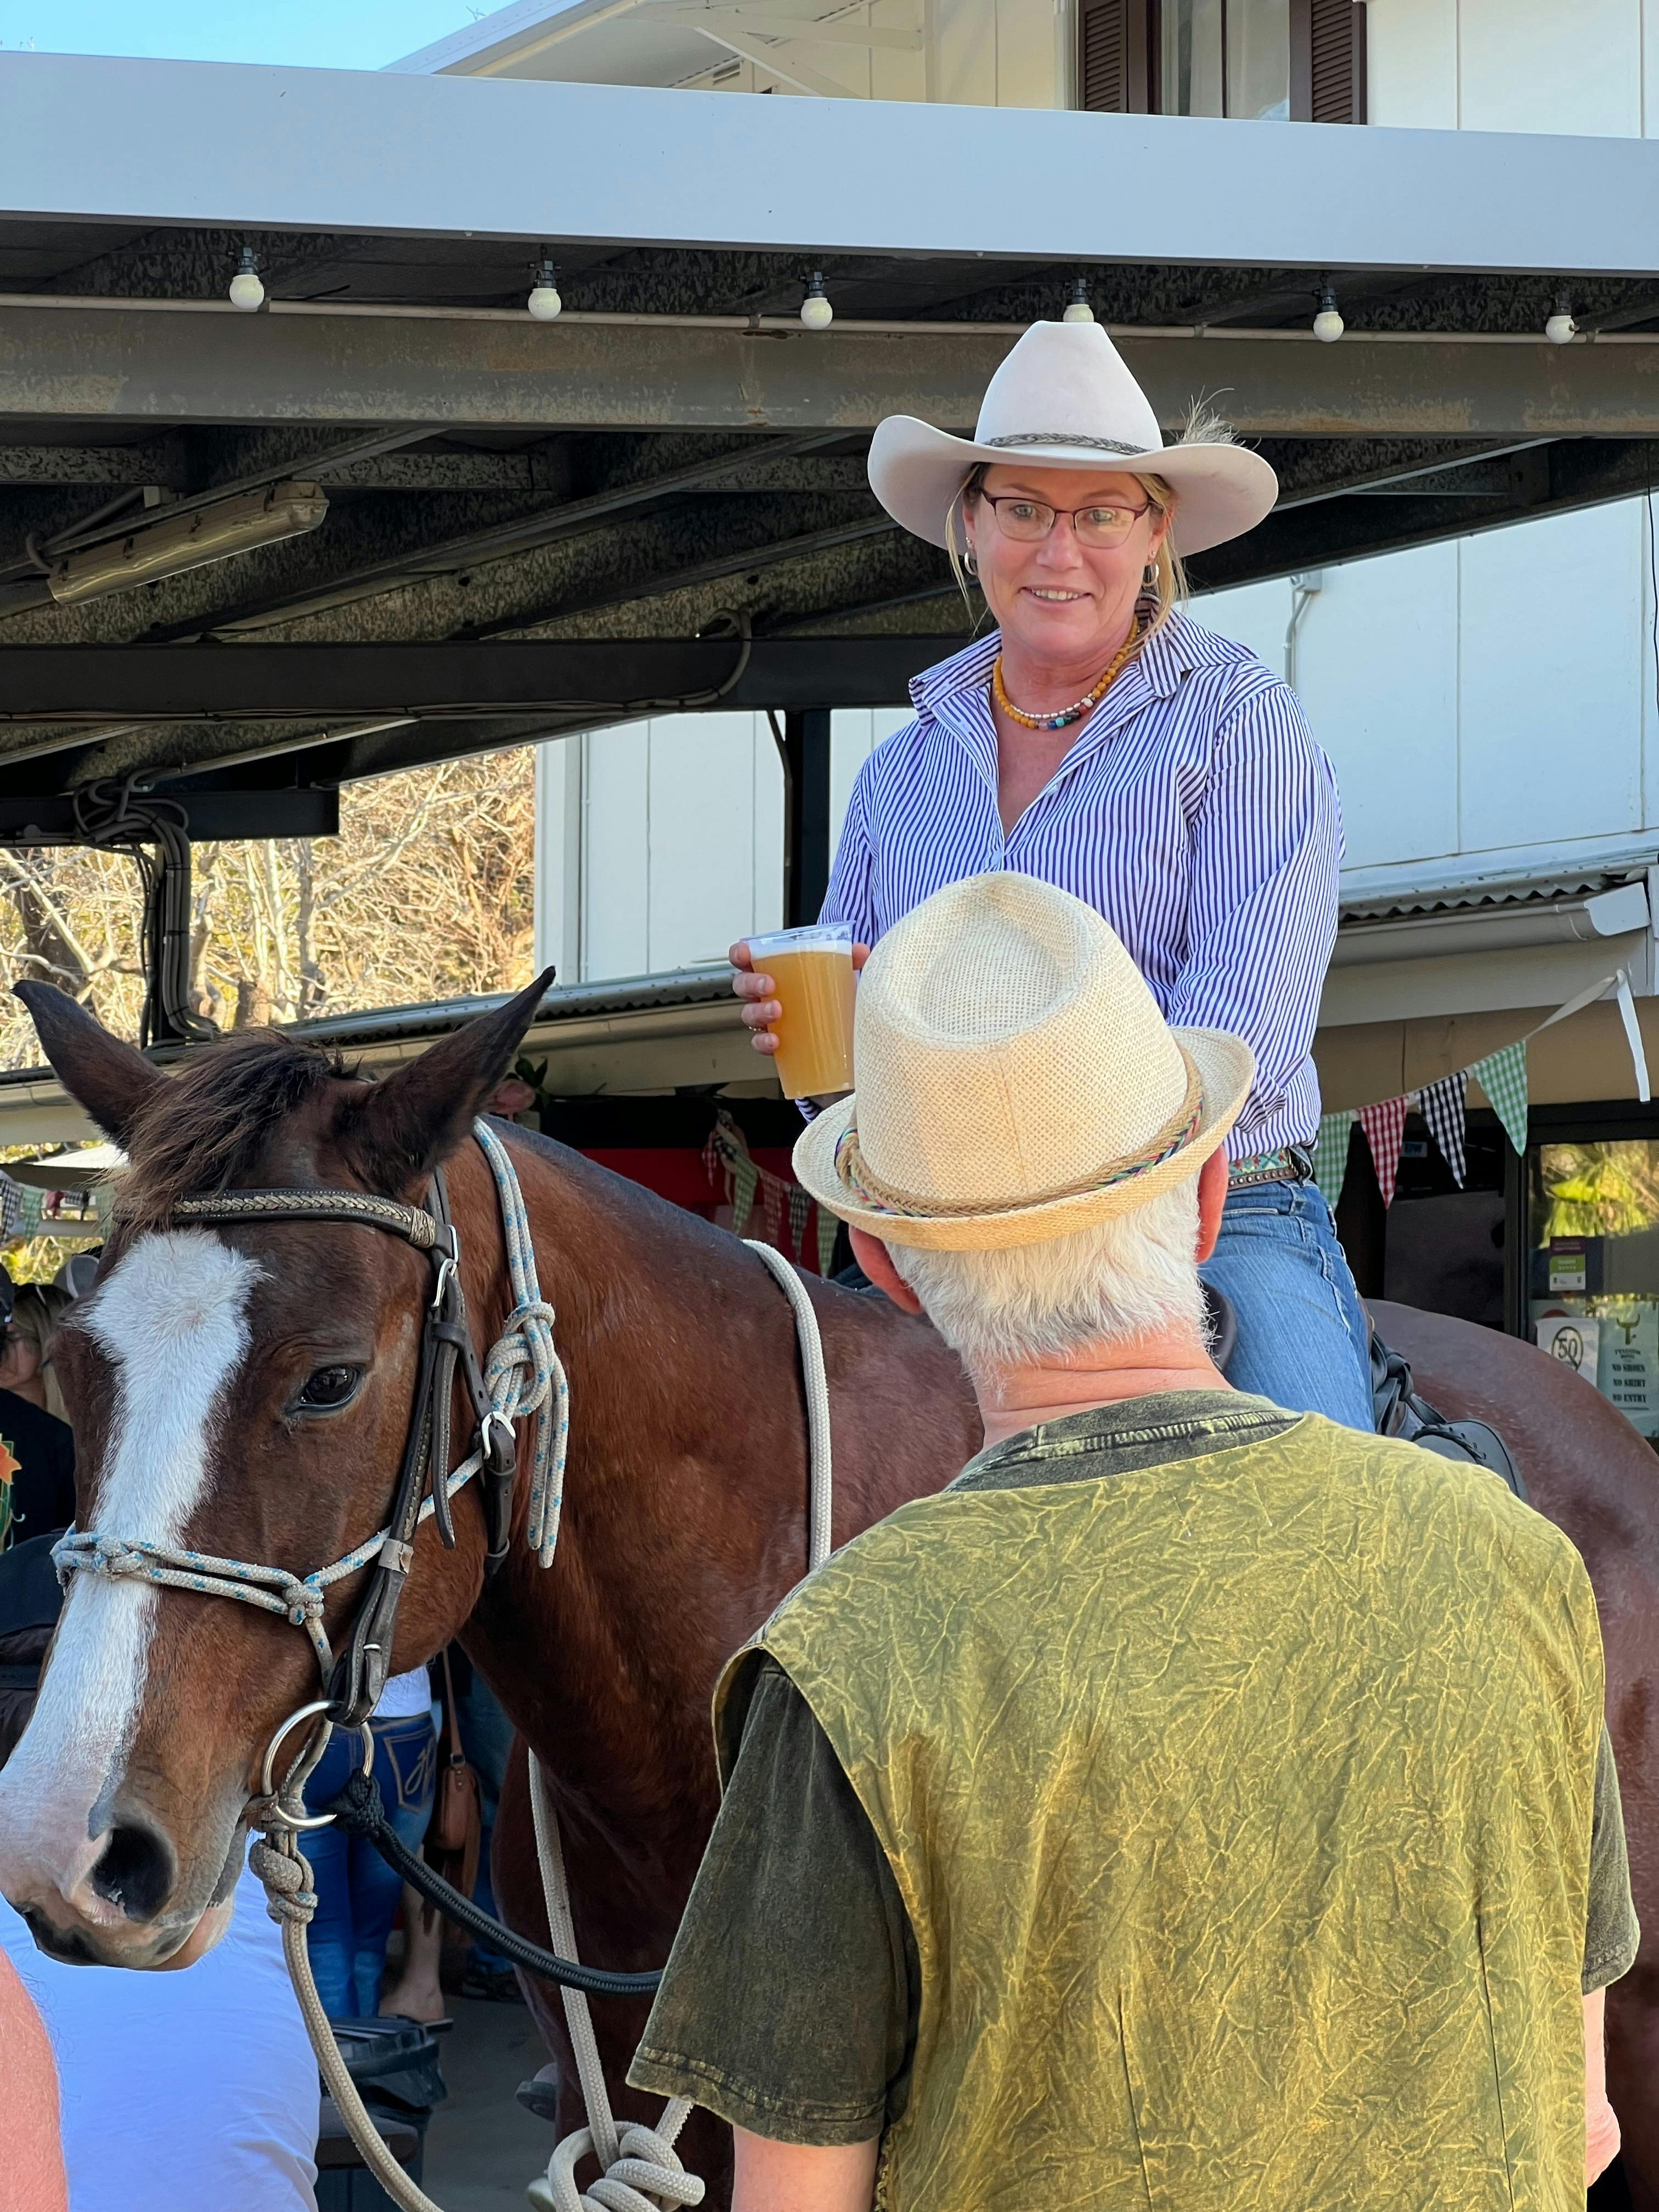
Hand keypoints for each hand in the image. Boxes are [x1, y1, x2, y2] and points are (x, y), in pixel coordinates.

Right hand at [729, 939, 869, 1057]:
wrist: (840, 1029)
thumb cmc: (830, 993)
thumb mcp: (840, 973)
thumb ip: (850, 959)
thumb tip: (861, 951)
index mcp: (773, 970)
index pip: (746, 958)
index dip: (740, 953)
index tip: (746, 953)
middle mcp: (764, 993)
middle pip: (742, 985)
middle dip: (751, 984)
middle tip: (769, 985)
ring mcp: (767, 1018)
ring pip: (748, 1014)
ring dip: (758, 1012)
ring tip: (777, 1011)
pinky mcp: (775, 1041)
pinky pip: (760, 1042)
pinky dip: (763, 1042)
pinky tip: (775, 1041)